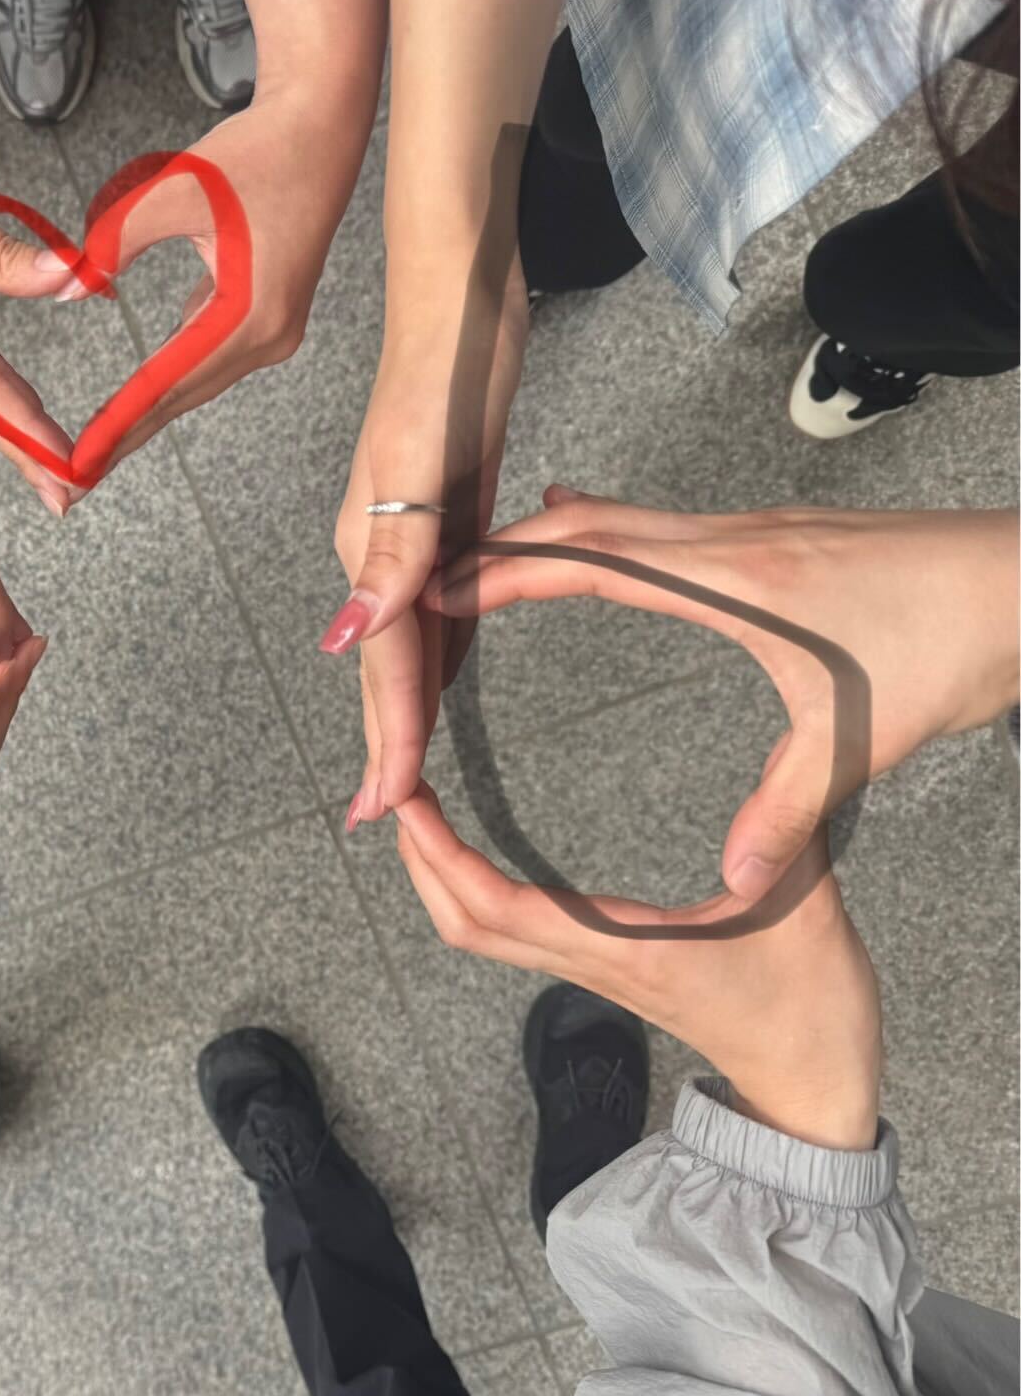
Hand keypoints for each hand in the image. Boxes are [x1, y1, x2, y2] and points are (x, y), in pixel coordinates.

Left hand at [63, 89, 371, 482]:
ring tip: (97, 448)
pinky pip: (208, 360)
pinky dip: (168, 382)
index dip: (118, 424)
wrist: (319, 129)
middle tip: (75, 480)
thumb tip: (68, 286)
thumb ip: (115, 239)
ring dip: (147, 413)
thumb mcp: (175, 189)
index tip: (80, 463)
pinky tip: (135, 403)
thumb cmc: (254, 151)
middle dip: (127, 436)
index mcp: (251, 314)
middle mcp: (269, 336)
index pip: (166, 383)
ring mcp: (274, 333)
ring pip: (195, 384)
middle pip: (182, 398)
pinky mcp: (268, 319)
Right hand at [327, 249, 528, 831]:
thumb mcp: (419, 460)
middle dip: (387, 743)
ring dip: (408, 708)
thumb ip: (391, 552)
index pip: (384, 665)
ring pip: (414, 644)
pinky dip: (440, 654)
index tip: (381, 808)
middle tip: (384, 816)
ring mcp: (414, 535)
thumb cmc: (443, 366)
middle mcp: (385, 551)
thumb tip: (349, 641)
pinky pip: (442, 607)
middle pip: (390, 668)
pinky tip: (447, 675)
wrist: (461, 297)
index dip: (387, 739)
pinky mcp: (448, 515)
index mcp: (373, 547)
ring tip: (404, 771)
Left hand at [394, 784, 880, 1149]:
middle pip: (467, 922)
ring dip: (438, 876)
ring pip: (482, 932)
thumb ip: (787, 830)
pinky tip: (467, 850)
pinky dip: (473, 889)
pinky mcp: (601, 969)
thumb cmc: (813, 1008)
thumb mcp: (808, 909)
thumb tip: (797, 750)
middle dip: (420, 859)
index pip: (501, 906)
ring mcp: (590, 970)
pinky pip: (512, 933)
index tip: (408, 800)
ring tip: (417, 809)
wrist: (811, 1093)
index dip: (444, 855)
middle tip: (391, 787)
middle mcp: (591, 962)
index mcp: (624, 950)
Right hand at [423, 488, 1020, 898]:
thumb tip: (735, 879)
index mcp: (734, 581)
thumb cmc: (962, 637)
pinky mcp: (776, 537)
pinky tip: (592, 530)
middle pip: (585, 526)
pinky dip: (601, 530)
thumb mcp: (866, 736)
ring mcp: (753, 531)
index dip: (506, 576)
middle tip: (432, 579)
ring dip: (546, 535)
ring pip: (620, 516)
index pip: (590, 563)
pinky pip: (658, 522)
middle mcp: (731, 541)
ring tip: (484, 556)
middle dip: (499, 550)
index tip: (441, 592)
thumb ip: (789, 808)